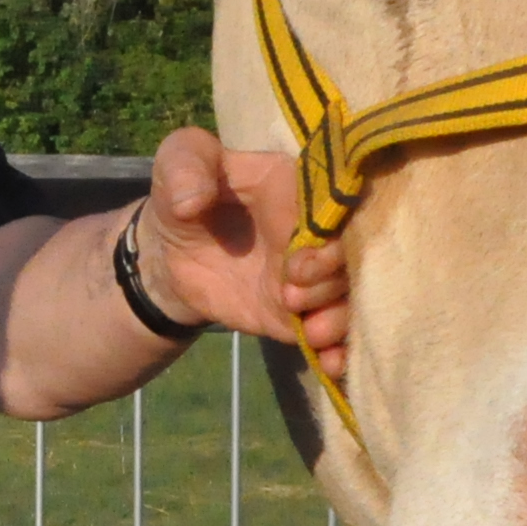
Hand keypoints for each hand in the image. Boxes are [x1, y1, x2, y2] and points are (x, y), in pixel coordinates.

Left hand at [131, 126, 351, 379]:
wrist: (171, 253)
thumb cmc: (184, 194)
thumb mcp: (177, 162)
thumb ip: (185, 167)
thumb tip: (193, 201)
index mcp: (301, 186)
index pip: (338, 206)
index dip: (328, 237)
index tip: (297, 262)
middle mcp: (320, 232)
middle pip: (355, 256)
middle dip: (333, 281)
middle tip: (291, 293)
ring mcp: (316, 277)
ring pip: (353, 297)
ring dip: (340, 318)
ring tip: (308, 330)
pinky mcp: (302, 314)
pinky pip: (334, 334)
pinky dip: (340, 352)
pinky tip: (330, 363)